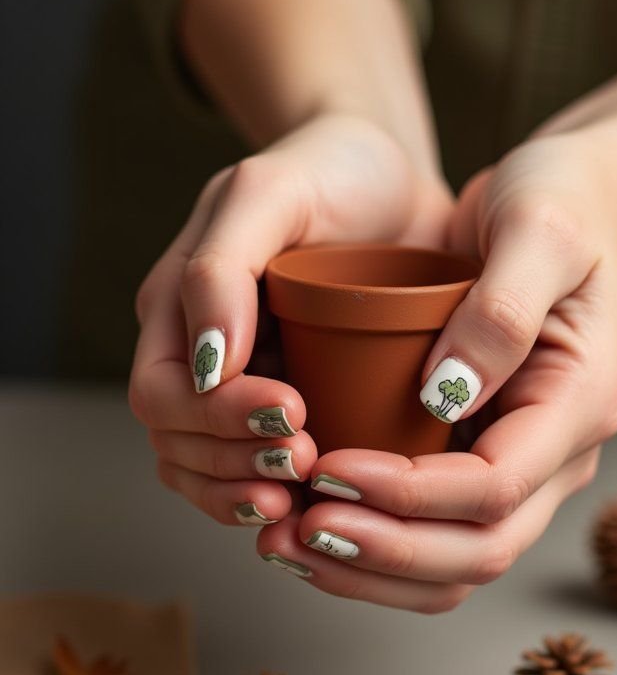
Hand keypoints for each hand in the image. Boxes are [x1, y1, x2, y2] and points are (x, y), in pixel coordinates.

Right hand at [129, 112, 452, 526]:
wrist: (397, 183)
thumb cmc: (330, 172)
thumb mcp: (271, 193)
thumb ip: (222, 266)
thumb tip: (205, 362)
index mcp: (177, 306)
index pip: (161, 393)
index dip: (214, 418)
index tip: (292, 408)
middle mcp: (199, 354)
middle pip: (178, 445)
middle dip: (234, 461)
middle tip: (308, 456)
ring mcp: (242, 386)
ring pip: (209, 473)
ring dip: (249, 491)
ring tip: (306, 491)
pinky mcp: (292, 407)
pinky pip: (258, 473)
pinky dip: (276, 496)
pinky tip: (311, 501)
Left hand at [259, 130, 616, 609]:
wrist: (582, 195)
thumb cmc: (563, 201)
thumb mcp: (537, 230)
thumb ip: (501, 311)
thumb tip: (444, 396)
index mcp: (578, 405)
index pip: (493, 491)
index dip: (407, 497)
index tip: (328, 470)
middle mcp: (557, 452)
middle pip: (475, 552)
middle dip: (380, 555)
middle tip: (292, 528)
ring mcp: (523, 460)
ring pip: (454, 562)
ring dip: (369, 569)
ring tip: (284, 542)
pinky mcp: (483, 453)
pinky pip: (433, 530)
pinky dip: (373, 542)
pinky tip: (308, 522)